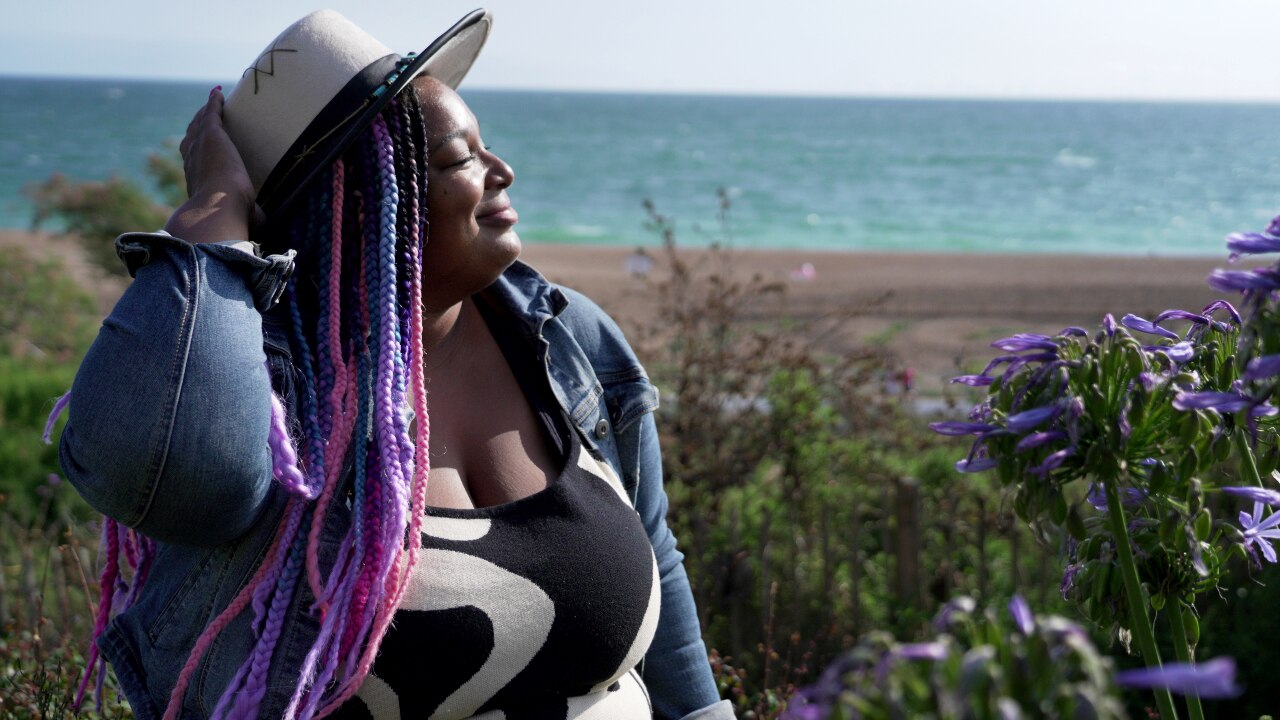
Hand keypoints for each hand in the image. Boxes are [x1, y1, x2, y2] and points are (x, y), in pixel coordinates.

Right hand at [165, 87, 264, 242]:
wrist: (217, 207)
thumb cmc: (229, 216)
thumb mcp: (242, 215)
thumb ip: (252, 215)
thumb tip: (264, 223)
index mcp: (196, 180)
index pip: (194, 160)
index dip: (198, 150)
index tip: (204, 146)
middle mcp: (192, 162)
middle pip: (192, 138)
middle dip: (197, 127)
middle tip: (208, 117)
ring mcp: (199, 146)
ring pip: (199, 124)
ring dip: (206, 112)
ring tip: (215, 103)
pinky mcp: (210, 134)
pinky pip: (210, 113)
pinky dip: (214, 103)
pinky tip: (219, 93)